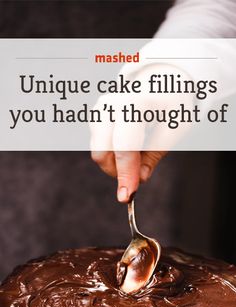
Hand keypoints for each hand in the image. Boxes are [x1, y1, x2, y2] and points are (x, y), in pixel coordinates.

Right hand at [91, 64, 191, 201]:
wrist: (160, 81)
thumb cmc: (170, 104)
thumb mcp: (175, 129)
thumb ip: (155, 155)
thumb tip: (139, 179)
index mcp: (135, 103)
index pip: (124, 146)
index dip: (125, 173)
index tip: (127, 196)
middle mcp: (111, 104)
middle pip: (102, 152)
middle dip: (118, 171)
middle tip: (139, 176)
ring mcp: (100, 110)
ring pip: (99, 153)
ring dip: (117, 164)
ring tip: (140, 153)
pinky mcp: (96, 118)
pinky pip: (99, 149)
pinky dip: (114, 156)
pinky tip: (131, 146)